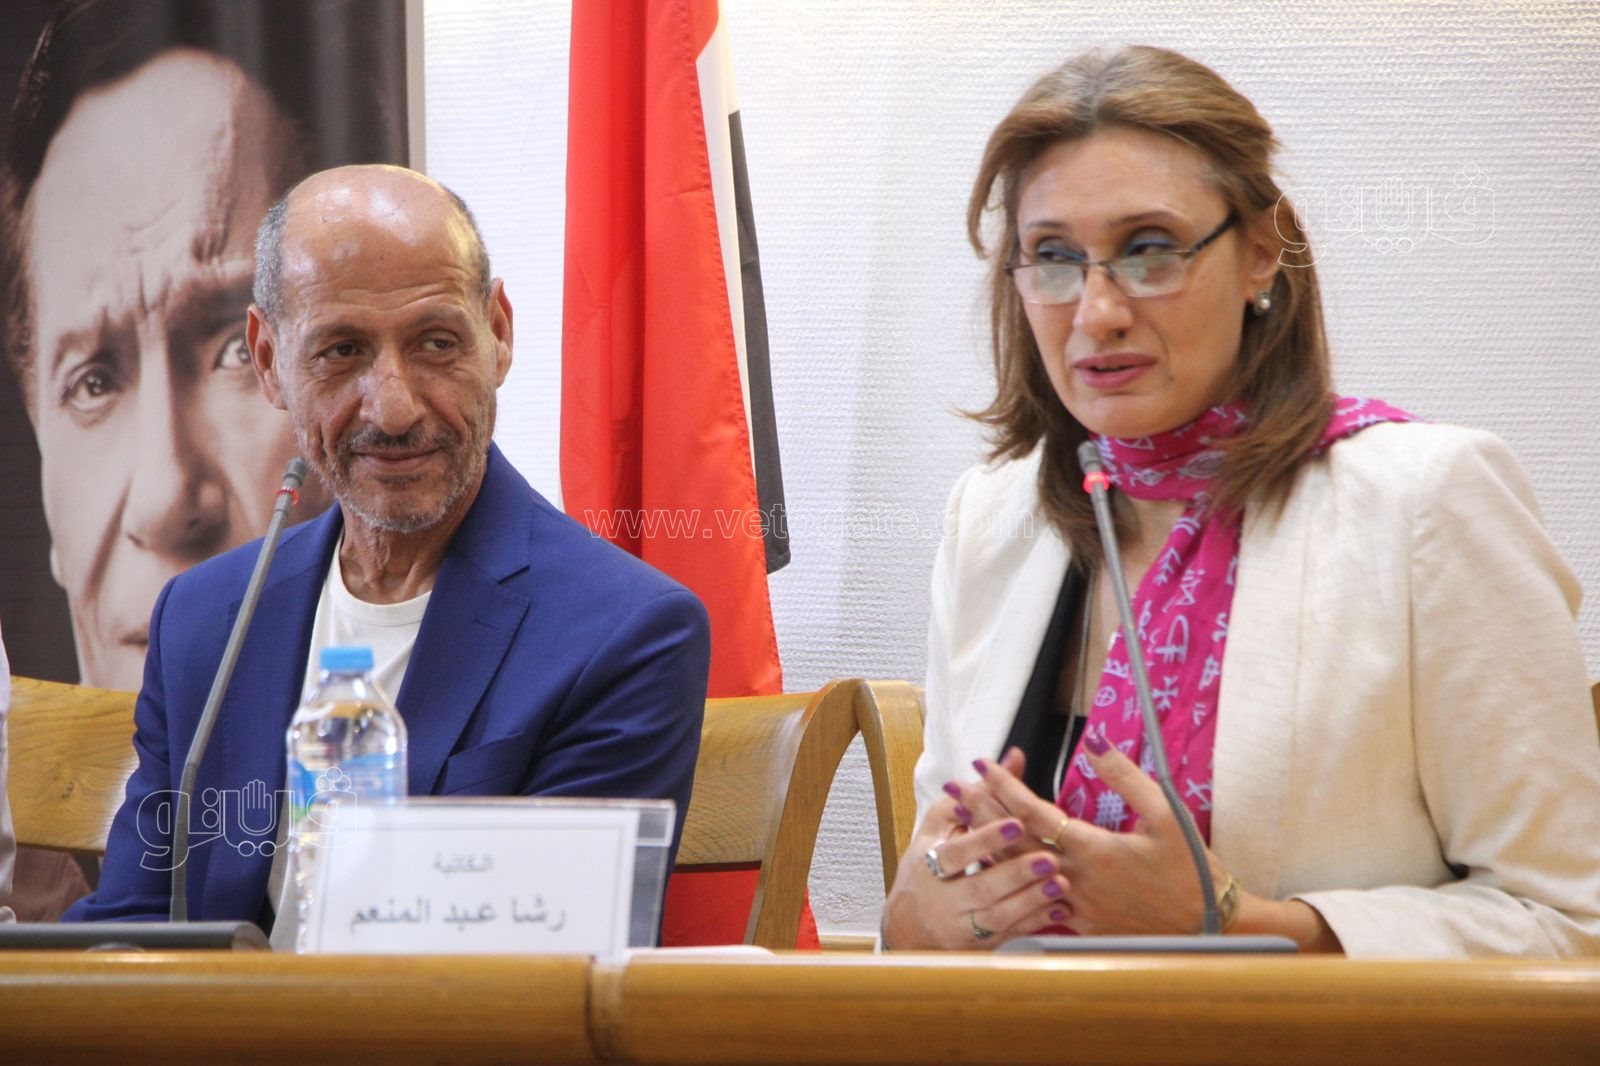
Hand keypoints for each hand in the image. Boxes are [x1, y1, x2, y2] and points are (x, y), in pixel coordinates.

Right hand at [881, 752, 1068, 950]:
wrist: (908, 926)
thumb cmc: (928, 866)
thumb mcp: (942, 825)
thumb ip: (980, 792)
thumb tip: (1014, 758)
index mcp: (929, 861)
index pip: (955, 852)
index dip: (985, 839)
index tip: (1016, 823)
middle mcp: (943, 897)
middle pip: (980, 888)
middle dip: (1016, 874)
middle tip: (1048, 860)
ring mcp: (961, 925)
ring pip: (998, 917)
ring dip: (1031, 901)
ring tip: (1059, 884)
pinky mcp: (978, 944)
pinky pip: (1009, 936)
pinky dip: (1035, 924)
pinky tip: (1058, 910)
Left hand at [974, 736, 1221, 934]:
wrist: (1210, 926)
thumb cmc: (1192, 868)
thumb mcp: (1167, 814)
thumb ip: (1126, 776)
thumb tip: (1094, 740)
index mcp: (1093, 849)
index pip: (1033, 812)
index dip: (1004, 786)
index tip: (982, 763)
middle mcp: (1075, 878)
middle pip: (1014, 842)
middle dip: (981, 812)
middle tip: (953, 789)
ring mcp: (1074, 905)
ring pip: (1019, 873)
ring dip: (988, 846)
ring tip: (962, 824)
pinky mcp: (1079, 925)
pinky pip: (1034, 900)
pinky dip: (1012, 880)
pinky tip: (993, 870)